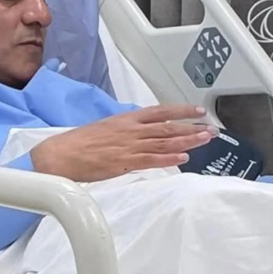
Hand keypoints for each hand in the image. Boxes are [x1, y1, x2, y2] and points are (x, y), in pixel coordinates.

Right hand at [30, 104, 218, 182]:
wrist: (60, 154)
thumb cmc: (80, 143)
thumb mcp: (106, 128)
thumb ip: (126, 129)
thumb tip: (142, 131)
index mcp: (126, 119)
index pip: (160, 111)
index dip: (181, 111)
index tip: (199, 111)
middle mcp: (130, 130)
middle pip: (167, 126)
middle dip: (191, 128)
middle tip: (212, 129)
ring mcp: (128, 146)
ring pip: (163, 142)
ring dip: (187, 141)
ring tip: (205, 140)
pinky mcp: (123, 162)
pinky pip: (150, 160)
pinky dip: (168, 159)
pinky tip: (183, 158)